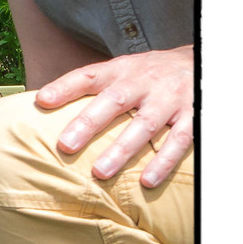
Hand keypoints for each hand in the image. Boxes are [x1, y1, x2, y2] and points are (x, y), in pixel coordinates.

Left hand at [35, 44, 192, 187]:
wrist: (201, 63)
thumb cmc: (149, 74)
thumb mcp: (121, 70)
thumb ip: (89, 84)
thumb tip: (43, 103)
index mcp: (121, 70)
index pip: (89, 75)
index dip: (64, 86)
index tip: (41, 101)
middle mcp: (144, 82)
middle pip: (114, 101)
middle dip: (88, 122)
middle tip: (65, 145)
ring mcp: (169, 98)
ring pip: (145, 124)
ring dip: (122, 149)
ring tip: (100, 172)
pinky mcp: (193, 115)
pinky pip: (179, 140)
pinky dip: (164, 161)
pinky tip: (147, 181)